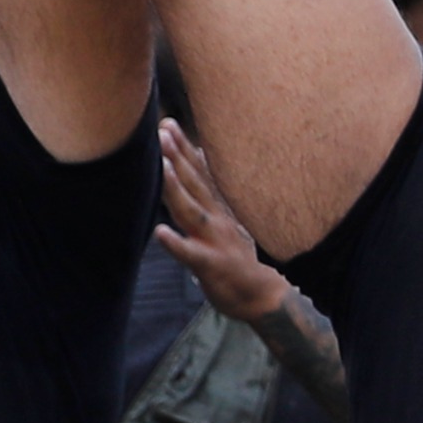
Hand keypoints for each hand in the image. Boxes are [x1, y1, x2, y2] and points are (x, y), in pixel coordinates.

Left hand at [153, 119, 288, 318]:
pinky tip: (160, 233)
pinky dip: (176, 244)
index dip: (184, 149)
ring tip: (163, 167)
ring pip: (192, 211)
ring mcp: (215, 241)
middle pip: (196, 184)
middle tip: (163, 131)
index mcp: (219, 210)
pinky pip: (191, 254)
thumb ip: (210, 192)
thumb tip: (199, 160)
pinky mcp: (211, 266)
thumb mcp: (227, 220)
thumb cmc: (236, 258)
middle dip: (179, 157)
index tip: (167, 124)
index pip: (200, 174)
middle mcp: (217, 220)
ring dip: (177, 189)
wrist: (262, 297)